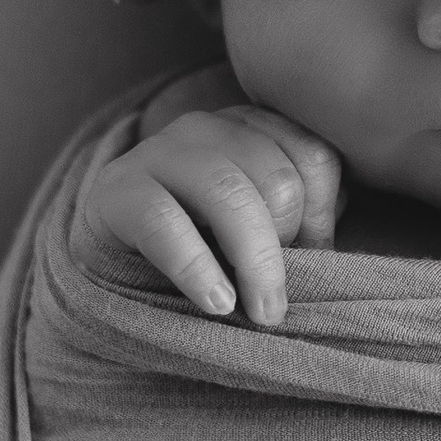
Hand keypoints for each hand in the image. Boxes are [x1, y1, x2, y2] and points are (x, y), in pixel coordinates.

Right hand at [86, 100, 343, 324]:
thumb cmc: (200, 248)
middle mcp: (206, 127)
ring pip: (229, 194)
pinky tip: (216, 304)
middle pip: (277, 178)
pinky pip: (165, 222)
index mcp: (250, 128)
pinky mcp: (116, 190)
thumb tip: (334, 242)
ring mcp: (157, 151)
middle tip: (274, 299)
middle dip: (285, 248)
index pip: (315, 159)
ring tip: (259, 313)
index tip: (311, 261)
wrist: (107, 263)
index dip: (322, 219)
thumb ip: (300, 224)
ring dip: (254, 263)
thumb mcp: (256, 232)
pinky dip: (197, 268)